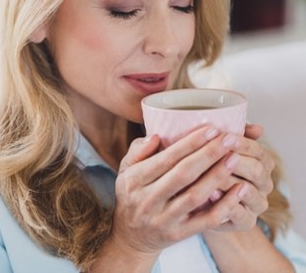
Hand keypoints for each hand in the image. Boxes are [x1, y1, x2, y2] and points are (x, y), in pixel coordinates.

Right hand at [108, 126, 247, 258]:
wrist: (130, 236)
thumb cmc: (132, 194)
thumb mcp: (125, 170)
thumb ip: (138, 150)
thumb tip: (157, 136)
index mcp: (135, 180)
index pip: (166, 158)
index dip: (190, 143)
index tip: (211, 129)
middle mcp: (148, 200)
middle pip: (183, 174)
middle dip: (209, 154)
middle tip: (230, 139)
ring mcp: (163, 219)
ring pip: (195, 196)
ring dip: (218, 176)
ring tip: (236, 158)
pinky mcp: (178, 234)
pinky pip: (205, 221)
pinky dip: (225, 205)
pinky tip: (240, 190)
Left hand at [208, 123, 274, 230]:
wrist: (204, 202)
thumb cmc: (211, 169)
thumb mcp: (219, 151)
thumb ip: (233, 138)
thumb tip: (256, 128)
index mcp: (261, 163)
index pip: (258, 151)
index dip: (243, 144)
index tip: (225, 136)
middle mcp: (263, 183)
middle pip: (257, 170)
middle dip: (237, 161)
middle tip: (219, 155)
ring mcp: (256, 203)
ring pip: (249, 192)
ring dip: (230, 181)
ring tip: (212, 175)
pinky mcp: (246, 221)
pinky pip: (241, 214)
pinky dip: (227, 204)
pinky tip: (211, 194)